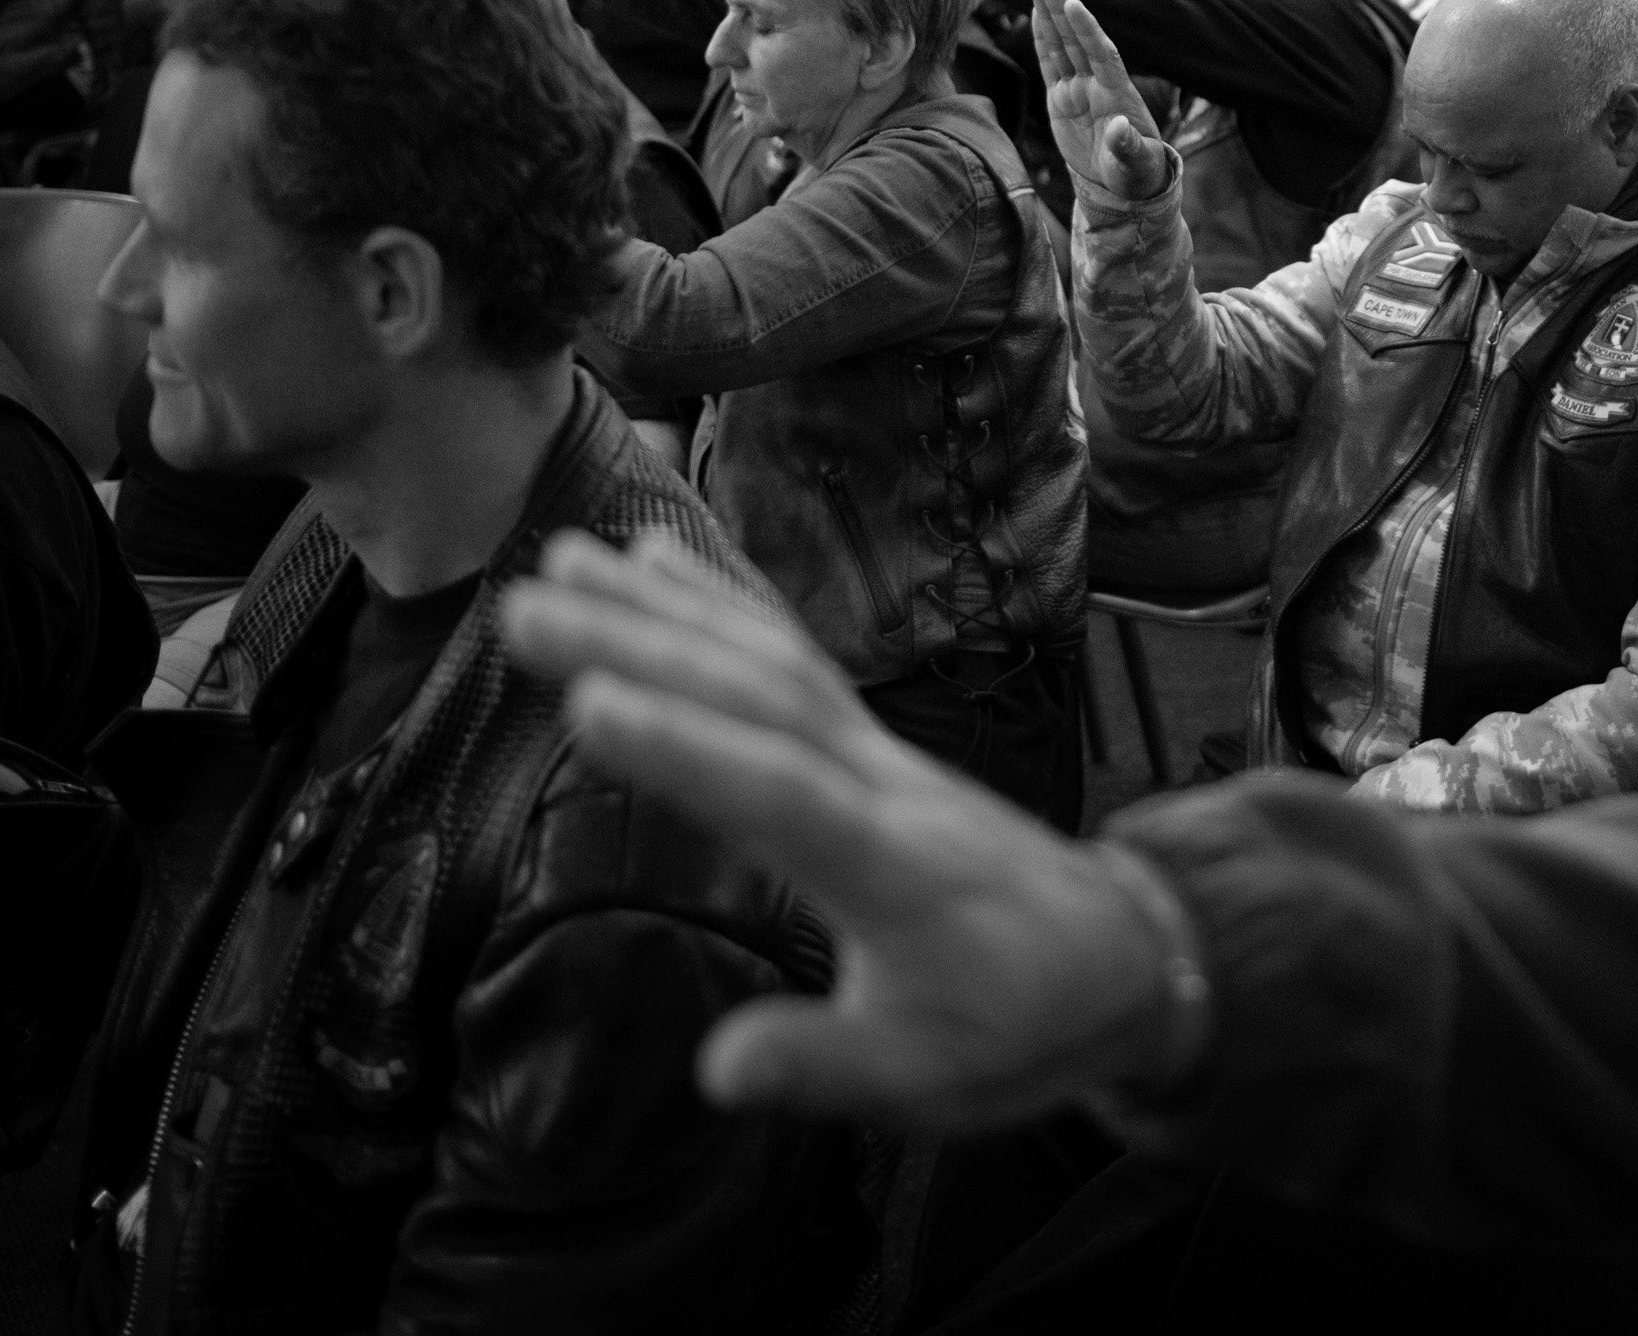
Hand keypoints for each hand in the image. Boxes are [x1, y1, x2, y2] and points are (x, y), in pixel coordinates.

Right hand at [501, 531, 1191, 1128]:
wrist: (1115, 957)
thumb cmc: (1016, 1021)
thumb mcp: (930, 1077)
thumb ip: (827, 1067)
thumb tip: (718, 1072)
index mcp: (890, 867)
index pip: (781, 795)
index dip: (688, 751)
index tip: (586, 704)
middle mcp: (880, 783)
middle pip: (757, 697)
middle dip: (640, 647)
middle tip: (521, 608)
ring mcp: (876, 751)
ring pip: (767, 659)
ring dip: (662, 608)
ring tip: (559, 560)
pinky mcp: (868, 742)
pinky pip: (792, 653)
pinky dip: (722, 601)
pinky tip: (654, 561)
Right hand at [1029, 0, 1171, 202]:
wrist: (1124, 181)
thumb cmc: (1136, 171)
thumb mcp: (1135, 164)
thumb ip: (1128, 146)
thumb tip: (1120, 128)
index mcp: (1117, 95)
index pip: (1101, 55)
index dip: (1088, 30)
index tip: (1074, 3)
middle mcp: (1097, 85)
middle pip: (1077, 41)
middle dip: (1062, 10)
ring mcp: (1078, 89)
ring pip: (1062, 46)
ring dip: (1050, 16)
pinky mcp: (1062, 99)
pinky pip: (1050, 64)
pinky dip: (1042, 40)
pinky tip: (1035, 15)